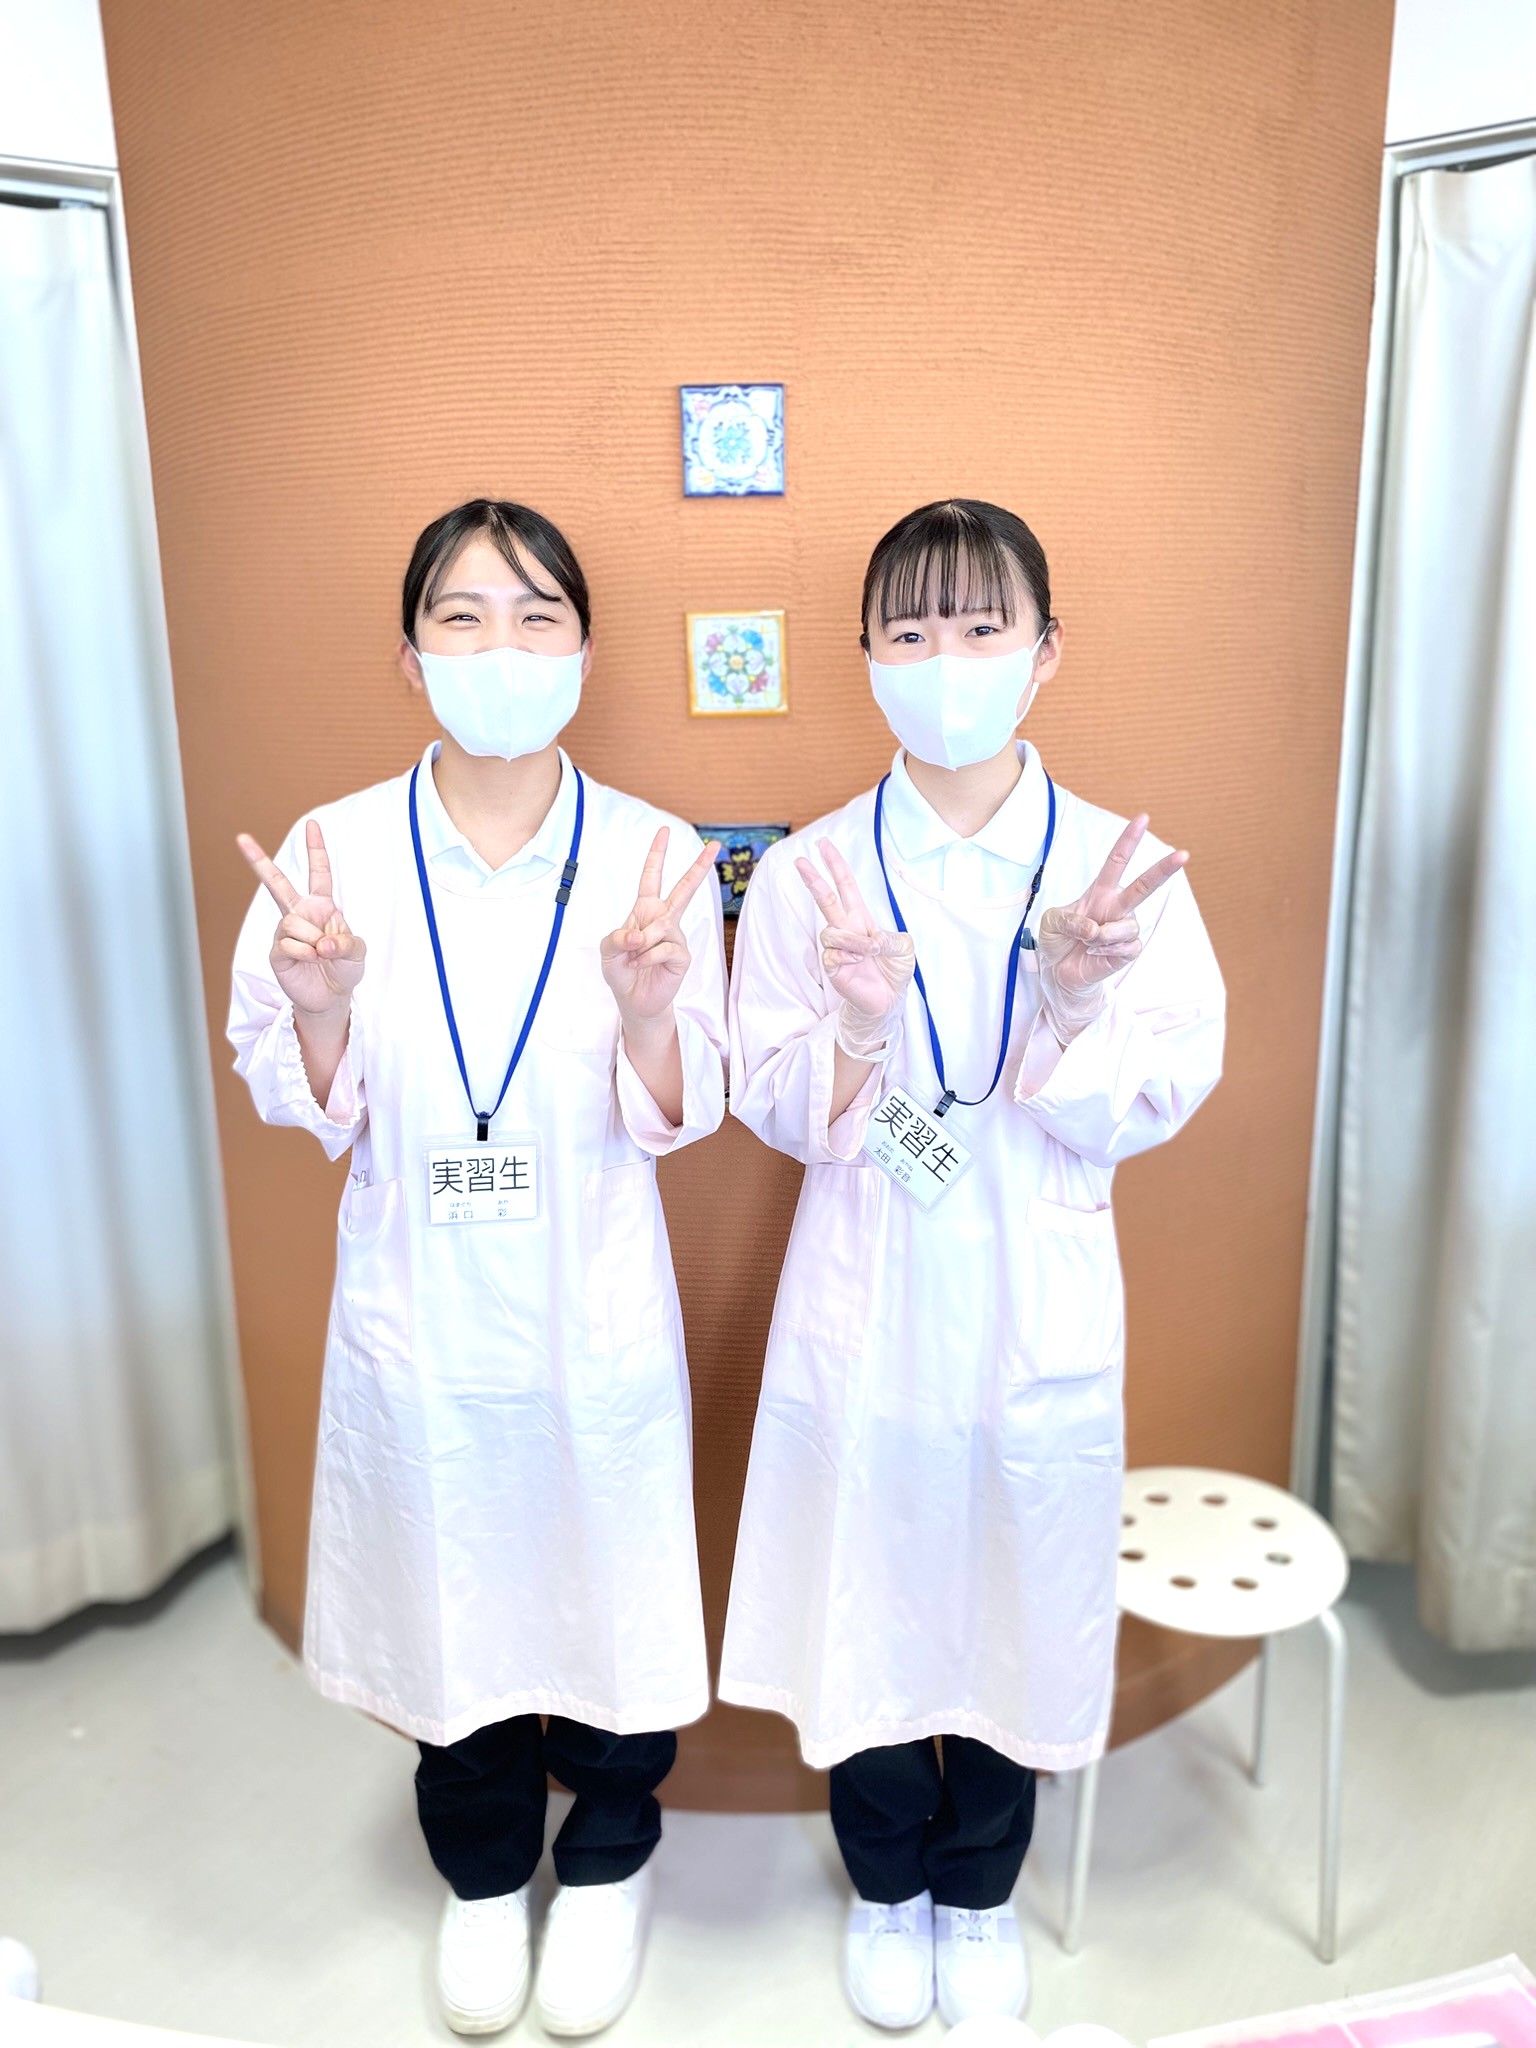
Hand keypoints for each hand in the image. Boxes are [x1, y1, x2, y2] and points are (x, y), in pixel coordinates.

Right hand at [237, 820, 366, 1020]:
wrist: (332, 997)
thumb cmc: (344, 968)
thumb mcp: (358, 952)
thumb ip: (347, 943)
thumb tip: (322, 944)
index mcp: (322, 906)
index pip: (319, 873)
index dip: (316, 849)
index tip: (312, 823)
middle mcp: (300, 914)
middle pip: (276, 883)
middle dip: (258, 860)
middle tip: (240, 838)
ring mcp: (285, 932)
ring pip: (293, 922)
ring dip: (313, 940)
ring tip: (321, 955)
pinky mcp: (277, 951)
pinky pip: (289, 944)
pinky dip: (305, 954)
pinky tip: (310, 962)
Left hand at [600, 828, 719, 1023]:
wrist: (634, 1000)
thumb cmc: (621, 971)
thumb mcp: (607, 951)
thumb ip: (616, 937)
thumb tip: (638, 935)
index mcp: (645, 910)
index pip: (651, 877)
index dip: (657, 854)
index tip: (665, 831)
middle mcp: (664, 919)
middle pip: (684, 889)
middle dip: (699, 867)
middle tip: (715, 845)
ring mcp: (675, 936)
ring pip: (663, 926)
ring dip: (642, 943)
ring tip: (634, 958)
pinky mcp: (682, 955)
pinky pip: (665, 948)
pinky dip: (648, 957)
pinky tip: (641, 965)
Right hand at [795, 838, 915, 1029]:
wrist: (888, 999)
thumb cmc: (894, 970)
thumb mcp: (904, 948)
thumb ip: (892, 938)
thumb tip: (873, 940)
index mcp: (861, 917)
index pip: (845, 886)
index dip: (835, 865)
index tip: (823, 845)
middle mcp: (846, 928)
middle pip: (825, 899)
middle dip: (813, 879)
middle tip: (799, 861)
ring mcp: (838, 947)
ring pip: (831, 931)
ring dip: (853, 939)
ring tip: (870, 951)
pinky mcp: (833, 966)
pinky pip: (832, 953)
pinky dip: (849, 956)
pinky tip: (858, 963)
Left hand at [1036, 815, 1185, 1035]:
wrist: (1059, 974)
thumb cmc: (1057, 942)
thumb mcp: (1051, 922)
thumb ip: (1070, 918)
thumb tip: (1094, 927)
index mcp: (1099, 892)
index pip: (1117, 862)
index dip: (1129, 840)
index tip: (1143, 818)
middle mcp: (1117, 907)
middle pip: (1145, 885)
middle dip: (1164, 869)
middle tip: (1184, 855)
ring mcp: (1124, 928)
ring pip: (1127, 925)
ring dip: (1103, 935)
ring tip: (1088, 943)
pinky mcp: (1129, 951)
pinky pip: (1127, 947)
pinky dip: (1107, 951)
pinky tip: (1097, 954)